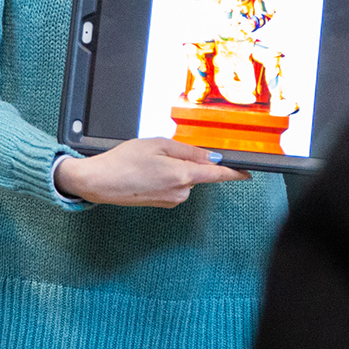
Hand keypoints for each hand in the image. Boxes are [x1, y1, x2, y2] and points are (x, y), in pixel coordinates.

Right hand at [55, 137, 250, 207]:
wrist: (99, 183)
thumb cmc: (124, 160)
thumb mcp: (157, 144)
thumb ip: (187, 151)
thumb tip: (212, 158)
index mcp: (181, 176)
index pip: (216, 175)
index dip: (234, 173)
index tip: (248, 172)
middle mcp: (180, 192)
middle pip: (198, 173)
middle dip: (188, 160)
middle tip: (161, 150)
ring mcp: (171, 200)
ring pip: (184, 178)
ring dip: (174, 167)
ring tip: (148, 161)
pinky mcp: (162, 203)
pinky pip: (173, 185)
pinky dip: (165, 176)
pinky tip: (146, 171)